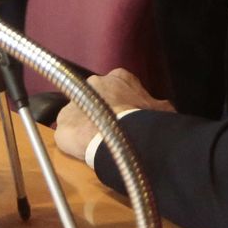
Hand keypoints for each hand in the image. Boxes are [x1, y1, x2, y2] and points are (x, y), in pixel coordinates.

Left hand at [53, 68, 173, 161]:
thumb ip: (157, 107)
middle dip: (102, 110)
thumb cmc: (144, 120)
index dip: (122, 101)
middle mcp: (92, 83)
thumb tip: (164, 110)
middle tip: (112, 129)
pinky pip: (68, 130)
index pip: (117, 85)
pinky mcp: (63, 122)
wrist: (122, 137)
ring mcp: (75, 101)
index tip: (125, 115)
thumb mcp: (161, 110)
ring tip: (98, 142)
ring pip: (80, 113)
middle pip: (95, 96)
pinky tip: (84, 150)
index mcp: (118, 77)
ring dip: (86, 124)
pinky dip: (75, 140)